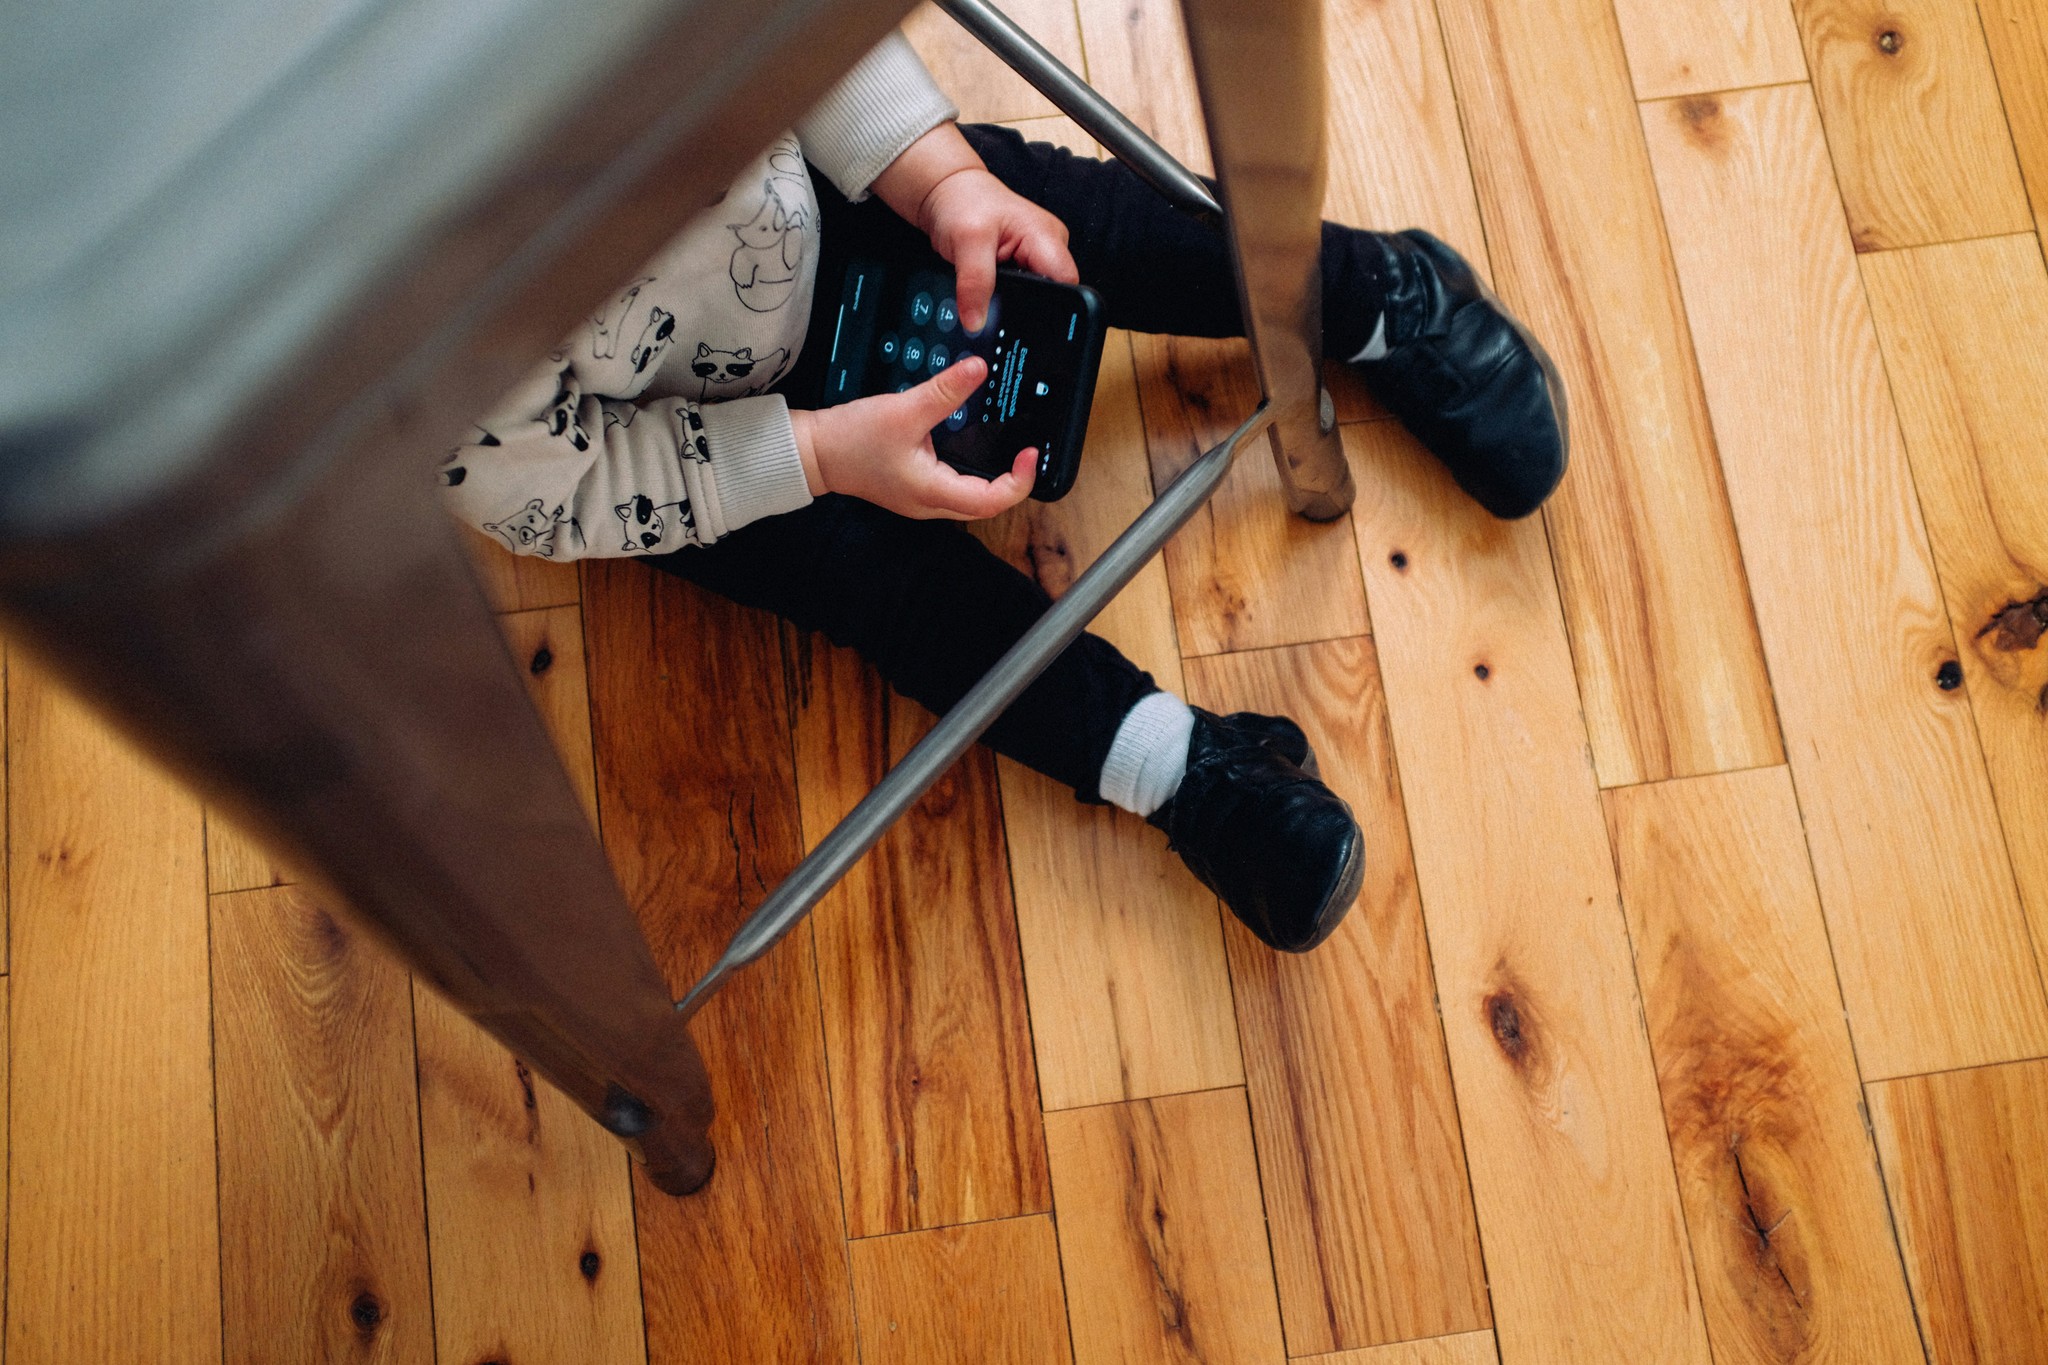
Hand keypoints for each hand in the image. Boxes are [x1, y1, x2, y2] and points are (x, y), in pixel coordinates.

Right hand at [792, 356, 1036, 518]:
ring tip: (1010, 448)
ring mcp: (922, 498)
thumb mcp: (903, 410)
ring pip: (971, 496)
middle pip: (987, 503)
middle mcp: (930, 503)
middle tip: (1026, 450)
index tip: (1029, 453)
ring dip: (994, 477)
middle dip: (1012, 481)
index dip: (1019, 481)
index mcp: (932, 492)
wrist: (814, 452)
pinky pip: (955, 485)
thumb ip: (944, 391)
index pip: (992, 501)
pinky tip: (976, 445)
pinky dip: (973, 470)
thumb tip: (978, 369)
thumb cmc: (851, 439)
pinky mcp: (915, 486)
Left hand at [871, 124, 1079, 331]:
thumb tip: (976, 322)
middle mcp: (1049, 249)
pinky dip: (1005, 298)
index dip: (1051, 308)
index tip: (1026, 322)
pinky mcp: (1021, 266)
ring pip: (1035, 297)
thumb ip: (975, 283)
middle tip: (998, 309)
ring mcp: (1036, 259)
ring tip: (990, 298)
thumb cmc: (962, 202)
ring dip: (1014, 304)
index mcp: (1048, 238)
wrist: (947, 193)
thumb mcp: (967, 241)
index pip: (1067, 285)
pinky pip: (1022, 292)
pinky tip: (990, 296)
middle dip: (1028, 309)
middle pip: (1053, 295)